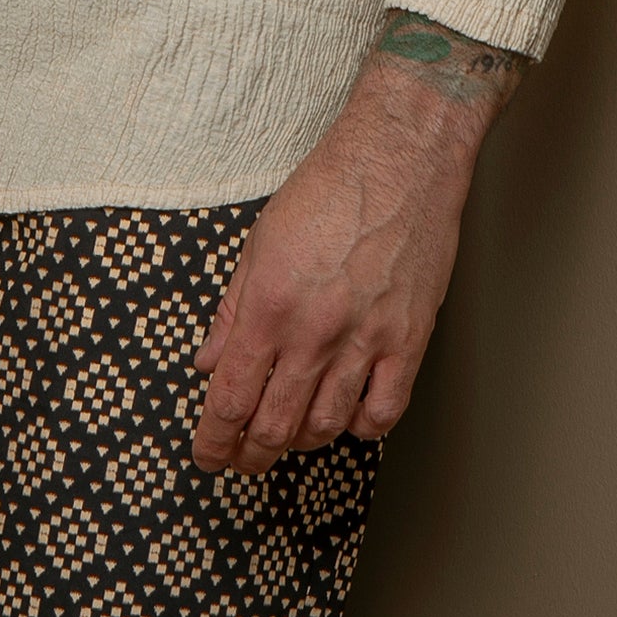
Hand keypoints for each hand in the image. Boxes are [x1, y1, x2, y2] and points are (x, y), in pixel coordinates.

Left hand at [189, 19, 525, 473]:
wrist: (398, 158)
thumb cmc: (329, 189)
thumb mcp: (259, 243)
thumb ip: (232, 310)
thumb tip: (207, 363)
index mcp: (269, 306)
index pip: (231, 398)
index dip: (215, 439)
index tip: (209, 455)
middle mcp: (314, 331)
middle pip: (275, 424)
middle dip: (250, 453)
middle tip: (242, 458)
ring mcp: (366, 339)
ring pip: (326, 425)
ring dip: (301, 441)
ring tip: (289, 436)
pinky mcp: (409, 339)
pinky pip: (384, 410)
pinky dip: (361, 426)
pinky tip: (348, 416)